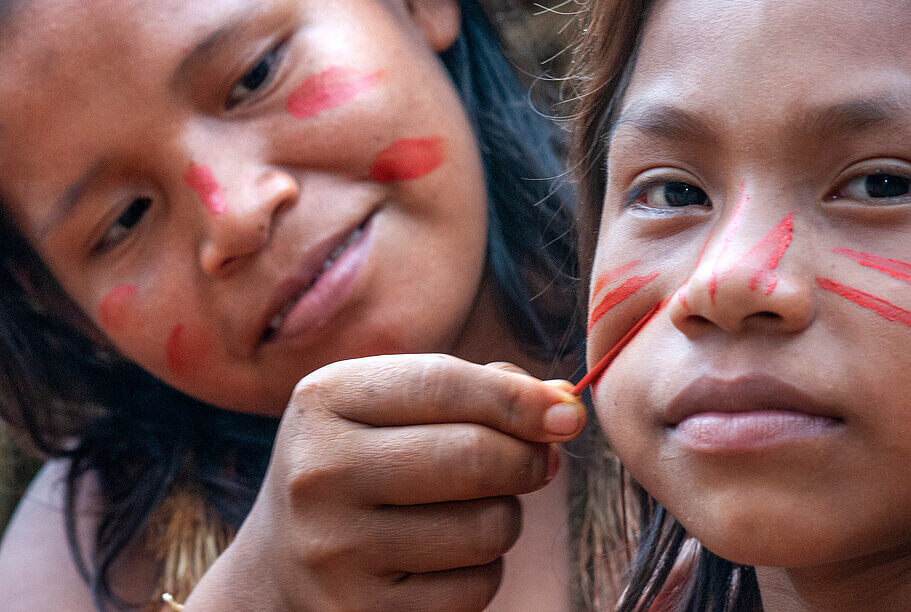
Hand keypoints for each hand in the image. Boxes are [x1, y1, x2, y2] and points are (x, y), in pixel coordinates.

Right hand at [184, 355, 585, 611]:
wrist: (283, 564)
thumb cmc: (366, 464)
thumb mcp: (392, 407)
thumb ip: (475, 389)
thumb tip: (561, 408)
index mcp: (326, 400)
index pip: (444, 383)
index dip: (519, 399)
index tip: (568, 416)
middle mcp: (319, 472)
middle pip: (472, 456)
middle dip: (526, 460)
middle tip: (537, 463)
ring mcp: (335, 549)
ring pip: (486, 527)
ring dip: (506, 517)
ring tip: (475, 510)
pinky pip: (475, 587)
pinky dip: (484, 570)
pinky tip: (449, 558)